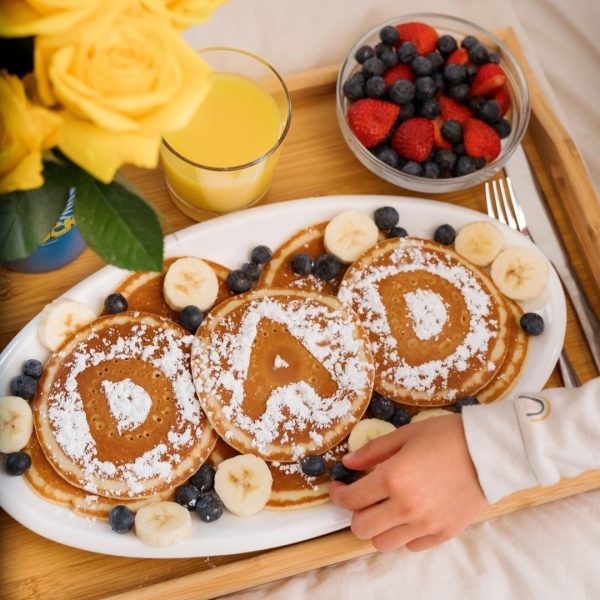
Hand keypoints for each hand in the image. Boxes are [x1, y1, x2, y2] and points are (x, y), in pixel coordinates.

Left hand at [330, 414, 487, 551]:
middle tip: (362, 497)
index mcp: (393, 478)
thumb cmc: (447, 436)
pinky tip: (407, 515)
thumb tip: (348, 463)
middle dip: (355, 513)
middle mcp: (406, 507)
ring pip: (383, 543)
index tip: (339, 487)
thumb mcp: (405, 435)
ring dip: (377, 527)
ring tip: (384, 508)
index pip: (351, 500)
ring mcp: (426, 524)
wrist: (490, 451)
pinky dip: (402, 534)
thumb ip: (373, 451)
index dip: (338, 494)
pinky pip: (411, 546)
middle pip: (362, 528)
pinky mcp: (443, 534)